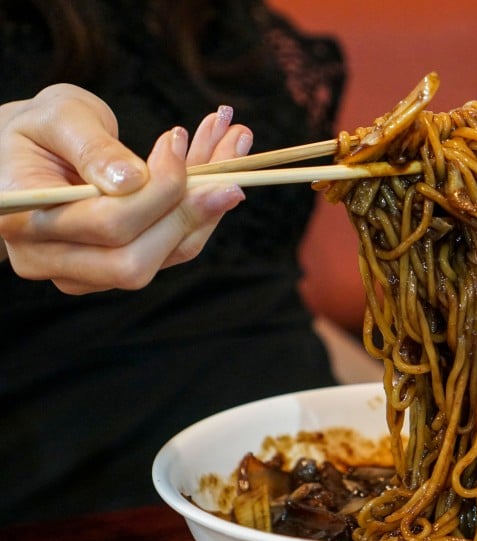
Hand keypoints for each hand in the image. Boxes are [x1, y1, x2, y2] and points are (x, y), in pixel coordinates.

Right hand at [0, 83, 252, 293]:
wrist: (28, 151)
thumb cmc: (38, 129)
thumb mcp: (57, 117)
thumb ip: (91, 148)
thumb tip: (132, 181)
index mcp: (26, 221)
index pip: (108, 225)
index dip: (157, 191)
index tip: (177, 141)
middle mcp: (53, 259)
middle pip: (139, 259)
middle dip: (192, 206)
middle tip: (230, 147)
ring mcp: (90, 272)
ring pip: (169, 253)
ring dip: (211, 200)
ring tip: (234, 141)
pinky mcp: (124, 265)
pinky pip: (176, 245)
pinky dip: (205, 205)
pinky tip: (222, 161)